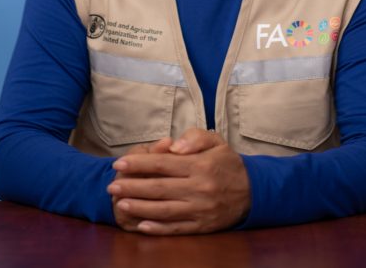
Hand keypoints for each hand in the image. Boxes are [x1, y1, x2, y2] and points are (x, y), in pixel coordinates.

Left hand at [108, 128, 250, 234]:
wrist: (253, 192)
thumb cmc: (228, 163)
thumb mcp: (216, 140)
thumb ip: (194, 137)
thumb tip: (172, 147)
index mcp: (200, 165)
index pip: (163, 163)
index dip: (139, 163)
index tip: (119, 163)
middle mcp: (198, 188)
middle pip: (158, 188)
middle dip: (132, 186)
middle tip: (111, 186)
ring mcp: (199, 210)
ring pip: (163, 210)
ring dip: (139, 208)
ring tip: (120, 203)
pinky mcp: (201, 226)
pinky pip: (176, 228)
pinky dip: (157, 228)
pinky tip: (140, 225)